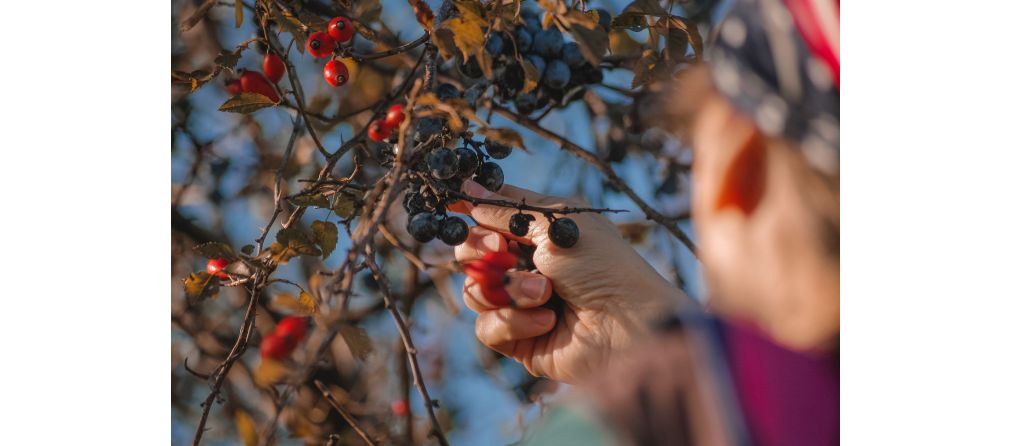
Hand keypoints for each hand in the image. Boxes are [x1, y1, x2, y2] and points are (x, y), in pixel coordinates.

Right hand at [454, 180, 684, 382]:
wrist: (627, 325)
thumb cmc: (603, 267)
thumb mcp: (555, 225)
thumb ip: (507, 211)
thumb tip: (467, 190)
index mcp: (540, 231)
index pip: (491, 215)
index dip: (471, 210)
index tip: (453, 206)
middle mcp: (527, 264)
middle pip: (470, 252)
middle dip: (481, 249)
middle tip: (503, 250)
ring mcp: (521, 303)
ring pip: (474, 290)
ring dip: (507, 289)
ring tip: (544, 294)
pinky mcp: (518, 339)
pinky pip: (486, 327)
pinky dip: (514, 322)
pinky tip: (547, 321)